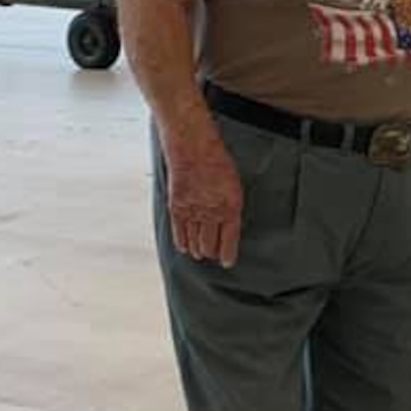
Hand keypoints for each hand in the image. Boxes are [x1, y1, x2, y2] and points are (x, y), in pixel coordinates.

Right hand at [164, 129, 243, 267]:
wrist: (193, 147)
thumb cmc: (217, 161)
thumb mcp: (234, 184)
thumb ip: (231, 205)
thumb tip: (229, 223)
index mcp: (231, 206)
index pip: (229, 239)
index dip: (227, 254)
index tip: (227, 263)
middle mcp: (212, 212)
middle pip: (210, 244)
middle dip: (212, 252)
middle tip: (213, 256)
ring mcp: (192, 211)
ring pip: (194, 241)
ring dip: (198, 250)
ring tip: (200, 254)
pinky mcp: (176, 207)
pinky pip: (179, 232)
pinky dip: (182, 242)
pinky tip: (185, 248)